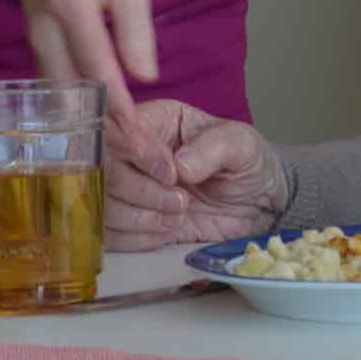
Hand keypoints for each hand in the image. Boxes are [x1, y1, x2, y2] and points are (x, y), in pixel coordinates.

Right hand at [5, 0, 157, 144]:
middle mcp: (47, 34)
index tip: (138, 134)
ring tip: (128, 156)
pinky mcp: (34, 57)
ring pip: (62, 99)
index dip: (118, 103)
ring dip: (92, 126)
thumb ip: (135, 24)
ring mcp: (35, 48)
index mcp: (73, 6)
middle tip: (140, 159)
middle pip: (74, 93)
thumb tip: (145, 77)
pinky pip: (57, 91)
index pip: (97, 65)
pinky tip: (103, 134)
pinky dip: (78, 114)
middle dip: (106, 129)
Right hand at [104, 100, 287, 251]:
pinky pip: (110, 233)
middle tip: (181, 201)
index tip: (173, 174)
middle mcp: (133, 153)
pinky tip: (166, 233)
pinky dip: (136, 239)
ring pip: (103, 203)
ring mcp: (128, 188)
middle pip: (105, 170)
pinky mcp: (129, 221)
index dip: (141, 156)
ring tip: (178, 217)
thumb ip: (214, 148)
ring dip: (139, 218)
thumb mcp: (241, 145)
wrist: (257, 205)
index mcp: (156, 120)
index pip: (123, 131)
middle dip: (142, 192)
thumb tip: (180, 165)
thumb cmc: (247, 163)